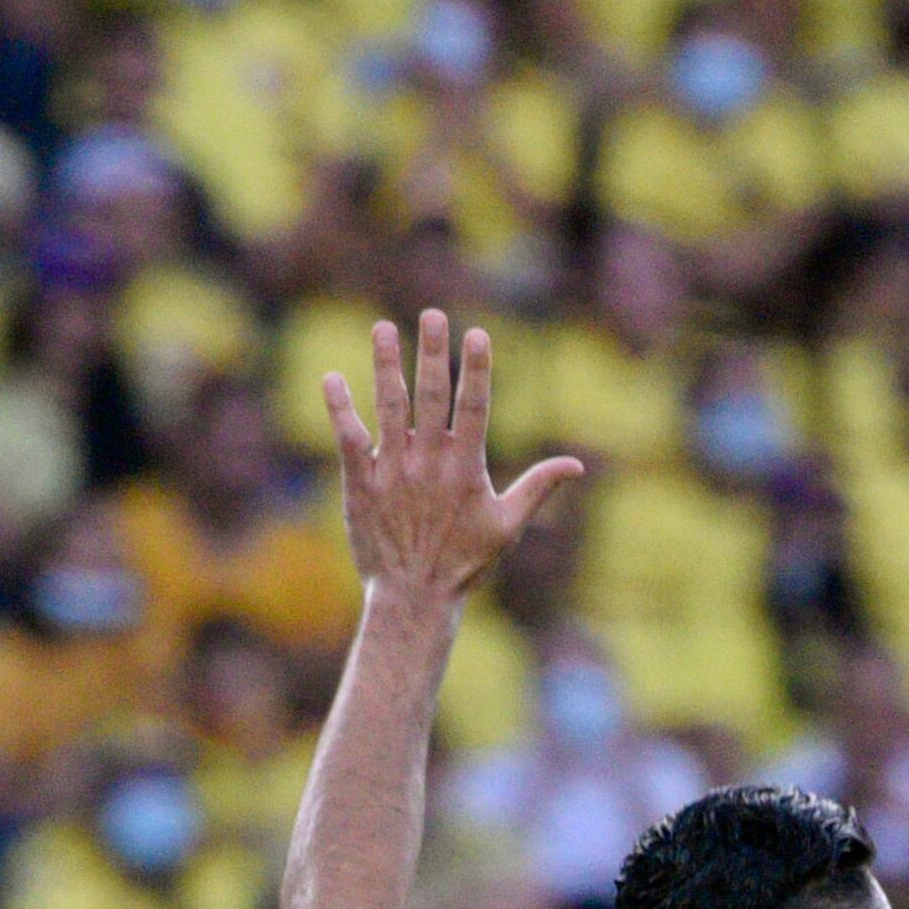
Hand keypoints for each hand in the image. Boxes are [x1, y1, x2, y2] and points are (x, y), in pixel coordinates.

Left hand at [322, 310, 581, 601]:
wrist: (413, 595)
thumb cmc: (465, 562)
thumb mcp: (508, 526)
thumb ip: (537, 487)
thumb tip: (576, 465)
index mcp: (466, 468)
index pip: (474, 407)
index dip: (475, 369)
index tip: (476, 334)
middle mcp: (429, 462)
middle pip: (431, 396)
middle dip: (432, 352)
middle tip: (431, 313)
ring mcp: (393, 469)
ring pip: (389, 407)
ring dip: (386, 365)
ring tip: (383, 329)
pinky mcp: (361, 482)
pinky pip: (349, 437)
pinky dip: (340, 407)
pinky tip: (332, 378)